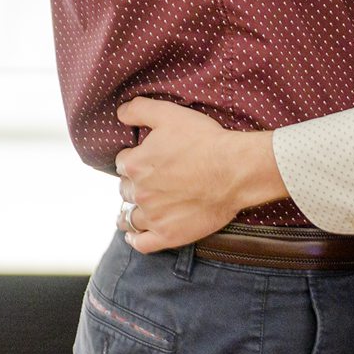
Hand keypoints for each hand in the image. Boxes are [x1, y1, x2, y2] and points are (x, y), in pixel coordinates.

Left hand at [113, 98, 286, 254]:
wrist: (235, 170)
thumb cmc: (205, 141)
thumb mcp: (170, 114)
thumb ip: (139, 110)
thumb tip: (119, 113)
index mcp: (136, 164)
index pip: (122, 163)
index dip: (133, 159)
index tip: (144, 159)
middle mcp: (140, 192)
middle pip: (125, 190)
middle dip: (133, 184)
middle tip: (149, 181)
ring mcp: (153, 217)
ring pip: (129, 217)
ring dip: (130, 212)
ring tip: (132, 211)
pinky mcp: (168, 235)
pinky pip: (141, 243)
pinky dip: (134, 239)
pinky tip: (133, 235)